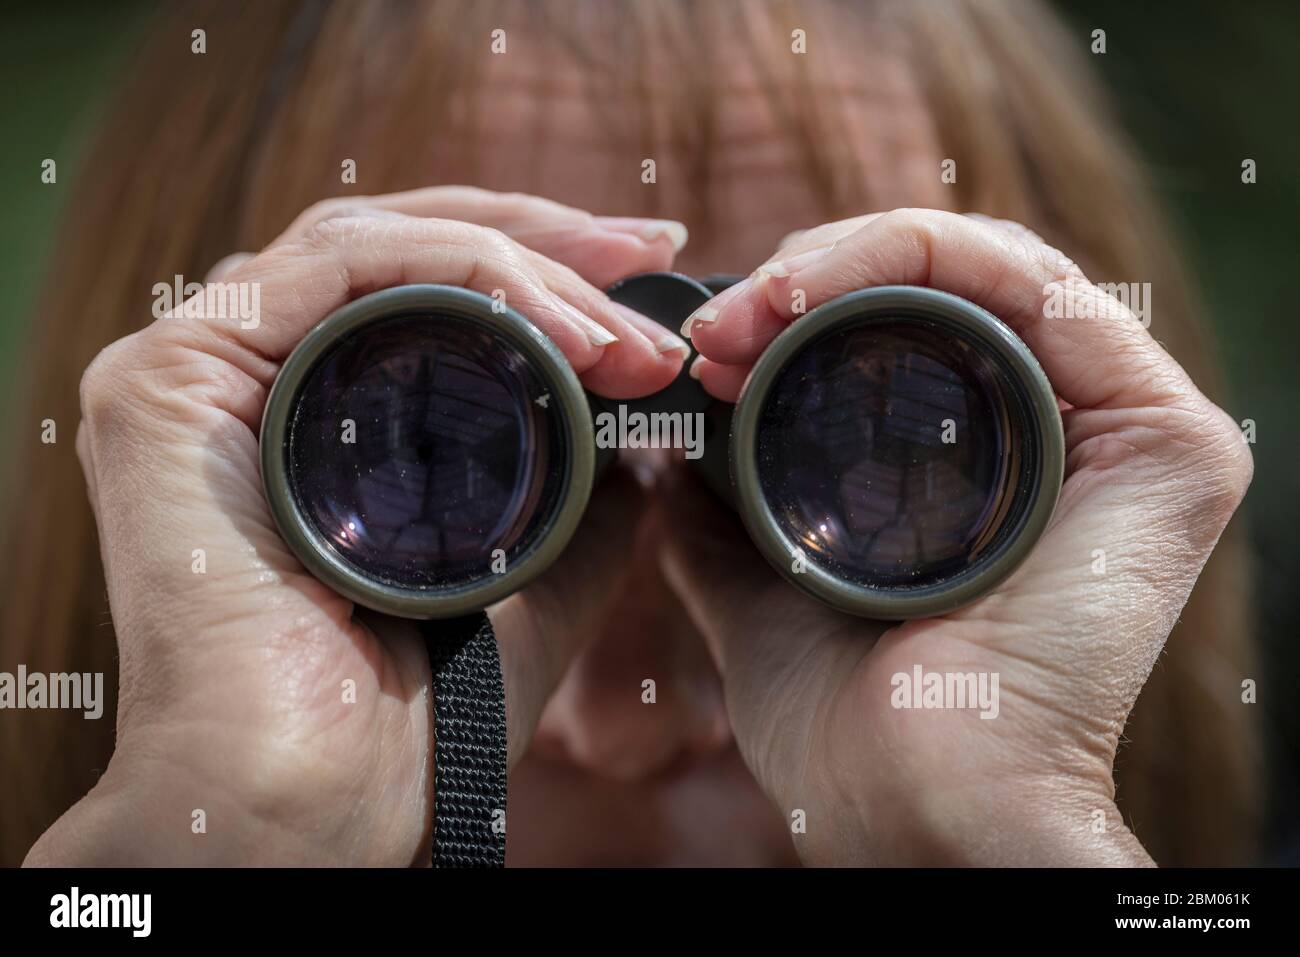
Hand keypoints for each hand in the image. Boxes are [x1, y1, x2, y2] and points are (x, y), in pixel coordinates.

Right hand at [25, 187, 688, 865]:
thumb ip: (583, 497)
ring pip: (377, 244)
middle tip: (653, 254)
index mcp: (310, 412)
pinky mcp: (168, 376)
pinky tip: (557, 326)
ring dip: (521, 267)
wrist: (323, 795)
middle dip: (546, 246)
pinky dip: (458, 273)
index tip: (653, 266)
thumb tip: (648, 432)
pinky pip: (336, 269)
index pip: (426, 288)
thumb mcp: (535, 574)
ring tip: (623, 329)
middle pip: (404, 249)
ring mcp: (199, 368)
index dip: (543, 266)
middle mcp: (248, 375)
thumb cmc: (416, 711)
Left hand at [663, 209, 1251, 865]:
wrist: (917, 809)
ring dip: (852, 259)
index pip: (910, 332)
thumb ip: (719, 520)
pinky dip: (928, 259)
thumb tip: (670, 450)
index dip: (801, 309)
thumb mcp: (758, 596)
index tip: (702, 347)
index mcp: (991, 478)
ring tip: (754, 304)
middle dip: (813, 278)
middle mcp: (1062, 443)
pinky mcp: (1166, 441)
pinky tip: (818, 290)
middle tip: (718, 322)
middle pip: (944, 290)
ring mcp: (1120, 435)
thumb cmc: (849, 731)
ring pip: (989, 270)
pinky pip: (1045, 293)